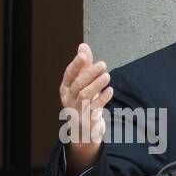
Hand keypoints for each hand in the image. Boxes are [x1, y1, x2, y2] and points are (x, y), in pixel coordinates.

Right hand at [59, 43, 113, 175]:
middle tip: (103, 64)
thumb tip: (83, 45)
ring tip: (107, 76)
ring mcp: (77, 110)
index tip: (84, 55)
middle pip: (78, 84)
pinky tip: (110, 90)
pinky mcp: (87, 119)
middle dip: (90, 73)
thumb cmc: (84, 102)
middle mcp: (69, 99)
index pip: (69, 74)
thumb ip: (84, 65)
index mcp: (65, 88)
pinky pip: (95, 108)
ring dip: (96, 85)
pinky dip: (103, 98)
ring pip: (85, 95)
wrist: (85, 130)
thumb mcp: (83, 83)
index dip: (76, 65)